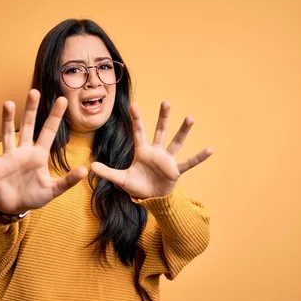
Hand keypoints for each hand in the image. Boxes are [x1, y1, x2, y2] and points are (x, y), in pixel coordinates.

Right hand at [0, 89, 87, 214]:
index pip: (49, 132)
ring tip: (8, 104)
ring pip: (8, 134)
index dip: (55, 117)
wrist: (14, 207)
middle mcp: (24, 151)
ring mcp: (9, 157)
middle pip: (29, 127)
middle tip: (35, 91)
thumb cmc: (34, 196)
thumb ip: (67, 181)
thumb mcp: (53, 190)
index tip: (63, 99)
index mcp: (39, 155)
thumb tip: (85, 170)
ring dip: (7, 120)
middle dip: (31, 110)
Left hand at [90, 101, 212, 198]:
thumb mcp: (121, 180)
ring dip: (183, 131)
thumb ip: (107, 172)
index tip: (133, 104)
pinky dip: (199, 157)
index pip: (139, 132)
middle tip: (166, 101)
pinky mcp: (176, 171)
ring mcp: (167, 160)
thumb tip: (90, 166)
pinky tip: (210, 149)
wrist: (151, 198)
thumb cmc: (137, 186)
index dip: (136, 119)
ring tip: (190, 117)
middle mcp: (156, 152)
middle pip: (160, 131)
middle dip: (163, 117)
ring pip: (176, 143)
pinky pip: (189, 163)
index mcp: (143, 151)